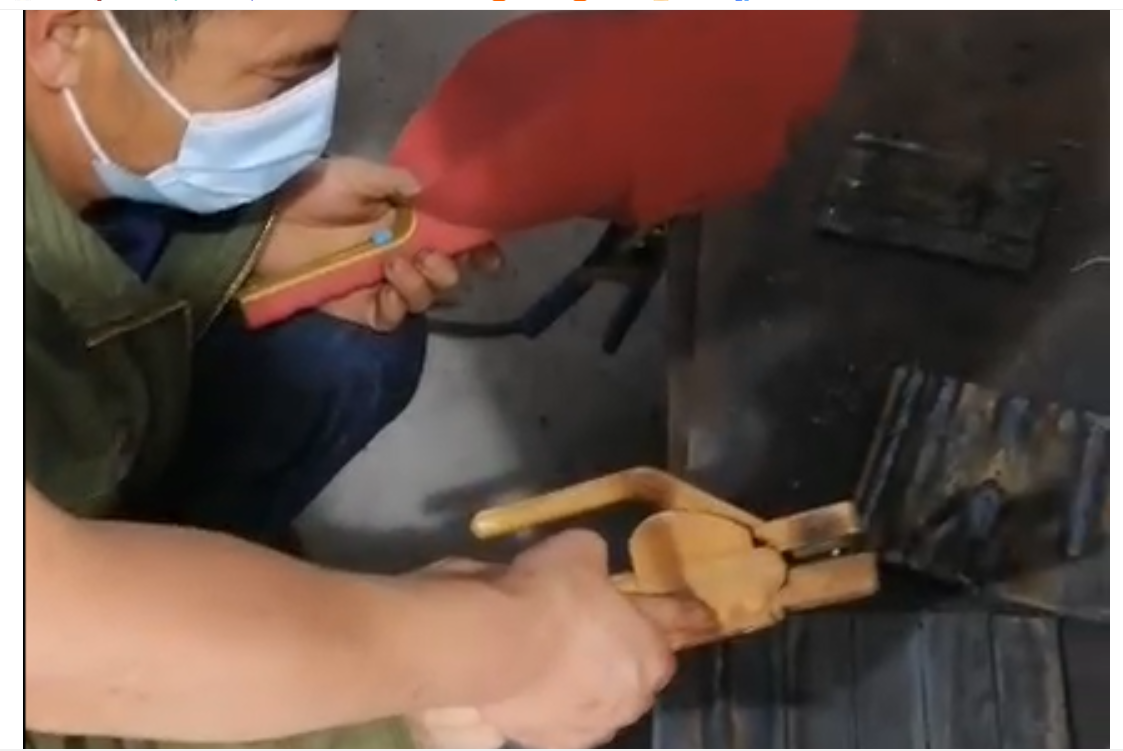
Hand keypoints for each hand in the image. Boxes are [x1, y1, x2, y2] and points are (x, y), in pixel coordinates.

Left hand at [259, 157, 502, 330]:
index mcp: (410, 223)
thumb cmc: (312, 190)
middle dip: (451, 271)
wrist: (265, 219)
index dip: (477, 250)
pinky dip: (396, 307)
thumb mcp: (358, 175)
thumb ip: (398, 183)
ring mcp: (382, 283)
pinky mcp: (359, 307)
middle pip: (448, 276)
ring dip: (423, 285)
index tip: (487, 254)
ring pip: (425, 299)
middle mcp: (403, 255)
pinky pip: (392, 318)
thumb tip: (432, 192)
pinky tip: (386, 289)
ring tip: (398, 266)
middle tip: (431, 257)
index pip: (455, 241)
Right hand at [482, 530, 717, 747]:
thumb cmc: (550, 594)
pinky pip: (562, 720)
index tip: (699, 615)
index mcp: (652, 653)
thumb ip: (597, 561)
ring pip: (601, 703)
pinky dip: (554, 705)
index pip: (678, 630)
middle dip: (627, 656)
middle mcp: (632, 698)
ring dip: (591, 686)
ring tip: (560, 662)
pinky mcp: (553, 742)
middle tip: (600, 632)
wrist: (494, 646)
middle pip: (639, 674)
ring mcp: (593, 727)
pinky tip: (535, 686)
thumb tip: (592, 564)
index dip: (683, 617)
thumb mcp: (581, 549)